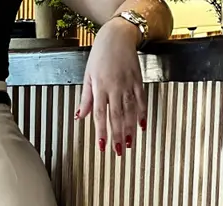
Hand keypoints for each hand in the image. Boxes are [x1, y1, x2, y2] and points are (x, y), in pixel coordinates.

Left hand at [75, 18, 146, 155]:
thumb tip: (79, 116)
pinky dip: (142, 113)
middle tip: (118, 151)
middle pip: (116, 116)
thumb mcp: (88, 76)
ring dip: (129, 129)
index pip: (99, 115)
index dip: (101, 132)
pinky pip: (141, 100)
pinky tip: (142, 126)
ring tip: (129, 144)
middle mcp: (115, 88)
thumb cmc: (100, 55)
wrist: (118, 36)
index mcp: (100, 88)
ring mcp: (128, 84)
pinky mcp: (138, 80)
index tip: (102, 146)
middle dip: (117, 135)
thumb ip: (85, 98)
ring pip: (129, 111)